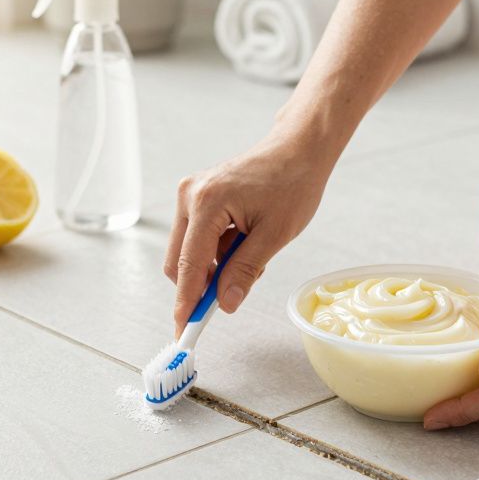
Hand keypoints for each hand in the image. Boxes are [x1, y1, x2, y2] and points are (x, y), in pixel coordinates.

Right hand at [164, 136, 329, 335]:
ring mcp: (191, 194)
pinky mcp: (198, 196)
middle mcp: (190, 196)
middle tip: (229, 298)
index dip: (187, 303)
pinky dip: (218, 251)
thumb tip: (224, 304)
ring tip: (253, 257)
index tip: (184, 331)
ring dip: (215, 266)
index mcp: (207, 203)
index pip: (189, 265)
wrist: (298, 149)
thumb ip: (245, 271)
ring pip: (189, 251)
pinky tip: (246, 242)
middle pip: (179, 261)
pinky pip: (198, 237)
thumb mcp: (274, 235)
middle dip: (203, 285)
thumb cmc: (292, 183)